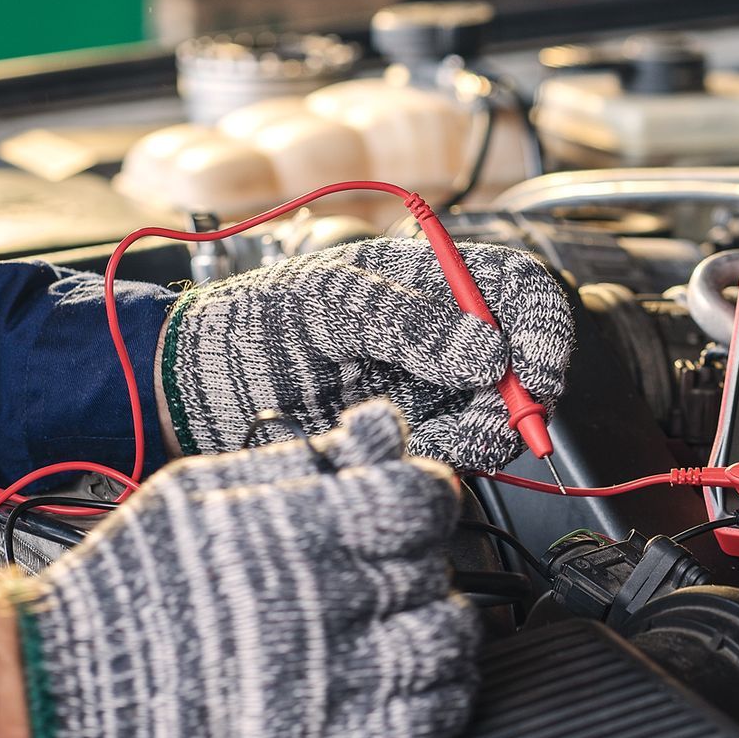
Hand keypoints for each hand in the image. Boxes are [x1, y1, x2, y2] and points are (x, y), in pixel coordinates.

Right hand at [30, 400, 478, 737]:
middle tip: (396, 560)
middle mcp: (325, 599)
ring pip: (449, 640)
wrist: (72, 680)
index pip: (421, 498)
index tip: (413, 501)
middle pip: (437, 563)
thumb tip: (378, 425)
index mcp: (298, 528)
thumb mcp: (210, 486)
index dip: (429, 494)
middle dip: (423, 556)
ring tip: (415, 615)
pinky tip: (419, 675)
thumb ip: (306, 454)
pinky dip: (443, 694)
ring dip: (445, 622)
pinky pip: (430, 720)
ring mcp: (331, 676)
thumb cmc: (135, 577)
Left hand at [157, 237, 573, 471]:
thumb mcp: (326, 305)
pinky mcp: (410, 435)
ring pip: (496, 412)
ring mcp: (427, 387)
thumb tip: (489, 354)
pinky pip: (457, 450)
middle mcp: (438, 333)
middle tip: (494, 421)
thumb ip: (405, 323)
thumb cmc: (251, 326)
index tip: (538, 370)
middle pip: (522, 358)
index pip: (518, 288)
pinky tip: (418, 451)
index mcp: (426, 279)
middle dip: (522, 394)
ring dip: (487, 431)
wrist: (195, 391)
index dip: (543, 324)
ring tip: (441, 440)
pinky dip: (453, 457)